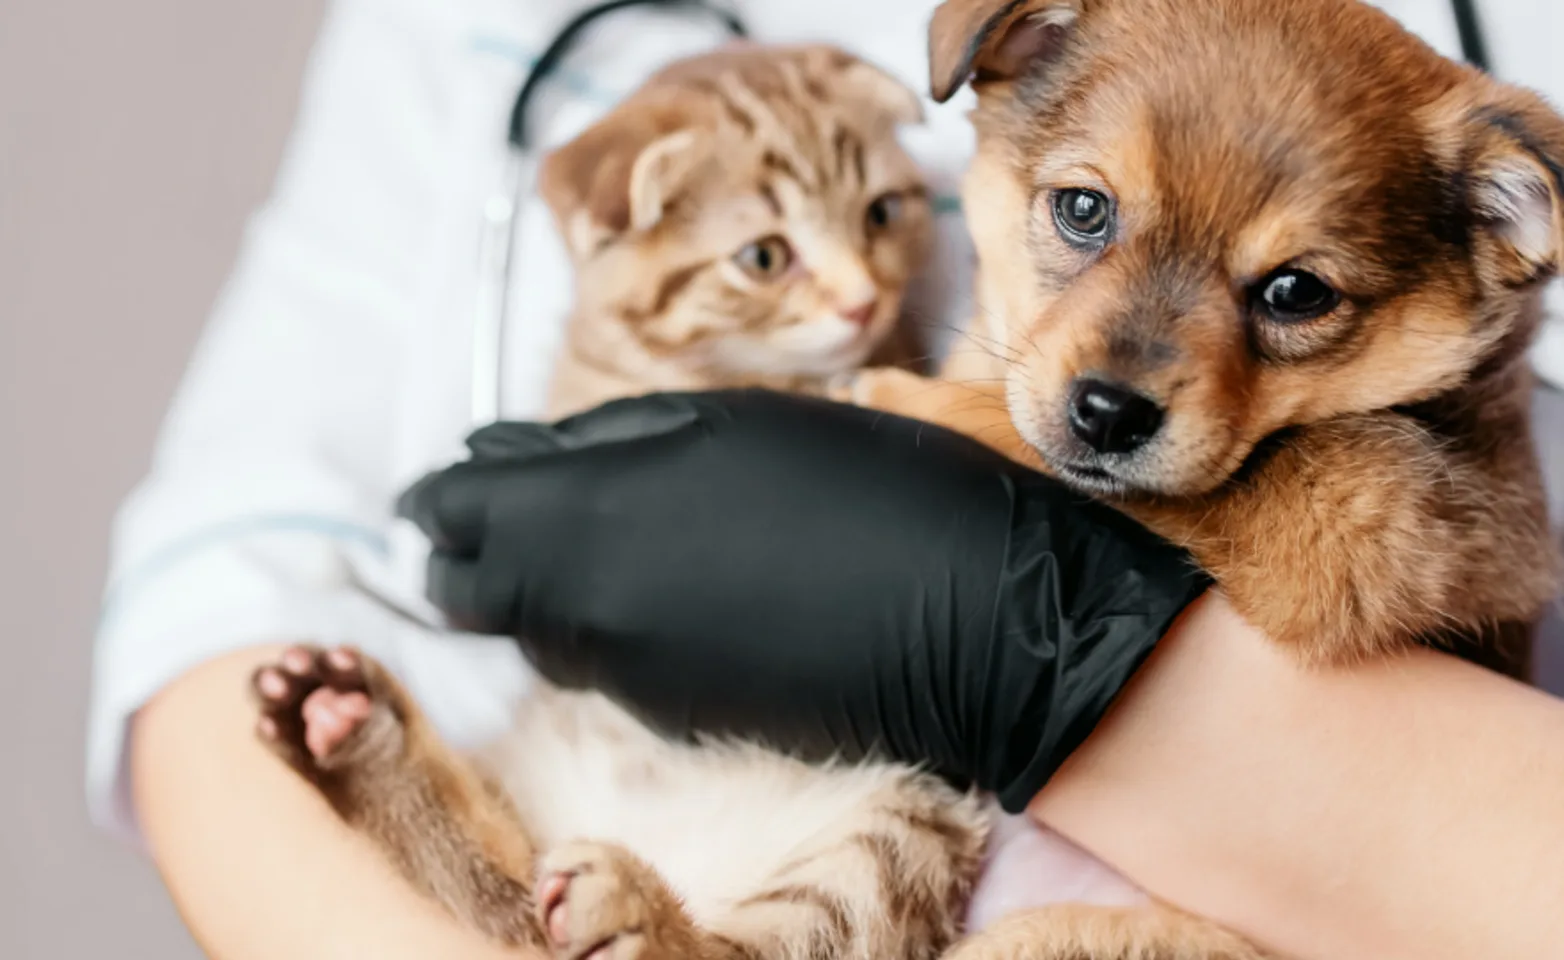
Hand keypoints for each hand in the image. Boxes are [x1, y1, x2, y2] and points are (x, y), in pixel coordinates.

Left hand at [398, 390, 1207, 810]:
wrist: (980, 617)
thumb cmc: (871, 485)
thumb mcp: (732, 422)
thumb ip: (605, 439)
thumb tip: (503, 454)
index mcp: (590, 512)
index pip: (456, 513)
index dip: (440, 499)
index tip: (443, 489)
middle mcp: (587, 605)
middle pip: (475, 589)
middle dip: (470, 552)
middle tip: (501, 518)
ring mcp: (631, 672)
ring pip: (537, 630)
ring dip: (540, 587)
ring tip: (598, 540)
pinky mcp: (677, 715)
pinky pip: (604, 665)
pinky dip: (604, 626)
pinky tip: (670, 588)